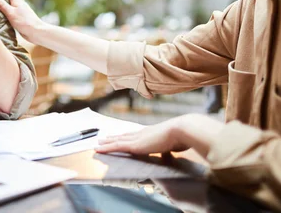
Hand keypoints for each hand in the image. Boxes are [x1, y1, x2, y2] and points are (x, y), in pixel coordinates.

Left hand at [95, 114, 223, 157]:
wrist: (181, 130)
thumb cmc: (183, 136)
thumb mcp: (176, 142)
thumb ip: (171, 145)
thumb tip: (173, 149)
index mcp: (152, 132)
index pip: (135, 135)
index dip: (126, 136)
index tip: (120, 136)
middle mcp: (142, 133)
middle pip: (124, 136)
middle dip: (113, 138)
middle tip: (103, 138)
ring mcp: (138, 138)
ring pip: (117, 140)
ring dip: (107, 142)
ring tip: (98, 143)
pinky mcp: (134, 145)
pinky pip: (116, 146)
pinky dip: (106, 147)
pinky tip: (98, 148)